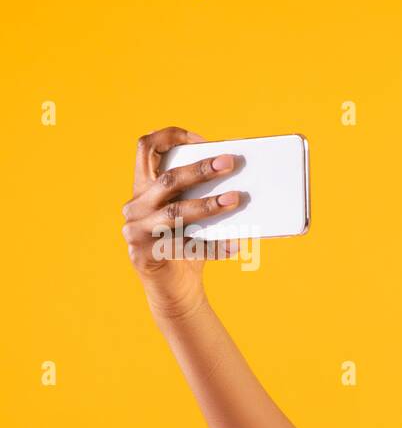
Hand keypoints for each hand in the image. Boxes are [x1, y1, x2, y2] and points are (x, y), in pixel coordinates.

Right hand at [120, 127, 243, 318]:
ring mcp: (136, 232)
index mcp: (143, 188)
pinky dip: (212, 247)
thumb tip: (241, 178)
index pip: (145, 148)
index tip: (202, 140)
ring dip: (208, 205)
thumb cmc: (188, 244)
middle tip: (230, 163)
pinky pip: (184, 248)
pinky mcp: (145, 256)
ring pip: (176, 213)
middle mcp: (135, 206)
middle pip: (168, 179)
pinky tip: (235, 246)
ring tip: (236, 200)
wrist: (174, 290)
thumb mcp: (190, 215)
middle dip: (200, 169)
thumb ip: (200, 195)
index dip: (170, 137)